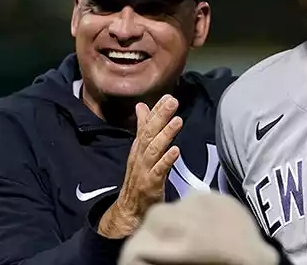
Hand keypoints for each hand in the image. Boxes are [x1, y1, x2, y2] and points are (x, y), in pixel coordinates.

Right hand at [98, 95, 182, 238]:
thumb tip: (142, 106)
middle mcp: (140, 157)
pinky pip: (158, 171)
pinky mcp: (150, 185)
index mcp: (139, 148)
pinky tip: (176, 150)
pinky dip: (166, 160)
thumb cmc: (139, 178)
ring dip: (165, 135)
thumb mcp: (141, 152)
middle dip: (160, 116)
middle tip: (172, 101)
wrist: (129, 211)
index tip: (168, 96)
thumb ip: (143, 129)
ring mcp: (144, 171)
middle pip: (149, 134)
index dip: (157, 111)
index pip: (146, 126)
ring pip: (153, 150)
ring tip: (177, 120)